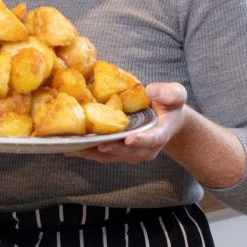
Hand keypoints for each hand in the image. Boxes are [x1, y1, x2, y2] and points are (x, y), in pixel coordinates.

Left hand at [67, 82, 188, 163]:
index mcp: (160, 133)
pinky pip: (102, 155)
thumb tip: (151, 90)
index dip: (141, 140)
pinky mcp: (119, 152)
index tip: (129, 138)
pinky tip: (70, 148)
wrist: (167, 119)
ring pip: (111, 156)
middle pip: (127, 151)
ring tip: (74, 147)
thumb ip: (168, 93)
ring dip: (92, 152)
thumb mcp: (176, 95)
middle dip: (111, 147)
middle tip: (94, 142)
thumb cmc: (169, 105)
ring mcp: (131, 153)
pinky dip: (87, 152)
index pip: (152, 139)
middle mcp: (145, 148)